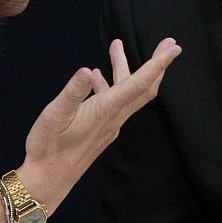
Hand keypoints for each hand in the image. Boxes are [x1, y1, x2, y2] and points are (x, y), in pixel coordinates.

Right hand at [19, 38, 179, 212]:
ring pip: (126, 92)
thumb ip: (72, 92)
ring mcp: (108, 124)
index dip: (158, 63)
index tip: (174, 48)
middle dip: (158, 64)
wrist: (47, 180)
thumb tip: (85, 70)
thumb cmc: (48, 148)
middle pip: (144, 87)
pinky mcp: (100, 129)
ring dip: (125, 69)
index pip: (139, 83)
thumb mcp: (55, 115)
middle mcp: (113, 117)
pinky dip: (108, 84)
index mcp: (105, 110)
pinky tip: (94, 76)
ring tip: (116, 46)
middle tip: (169, 43)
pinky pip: (113, 101)